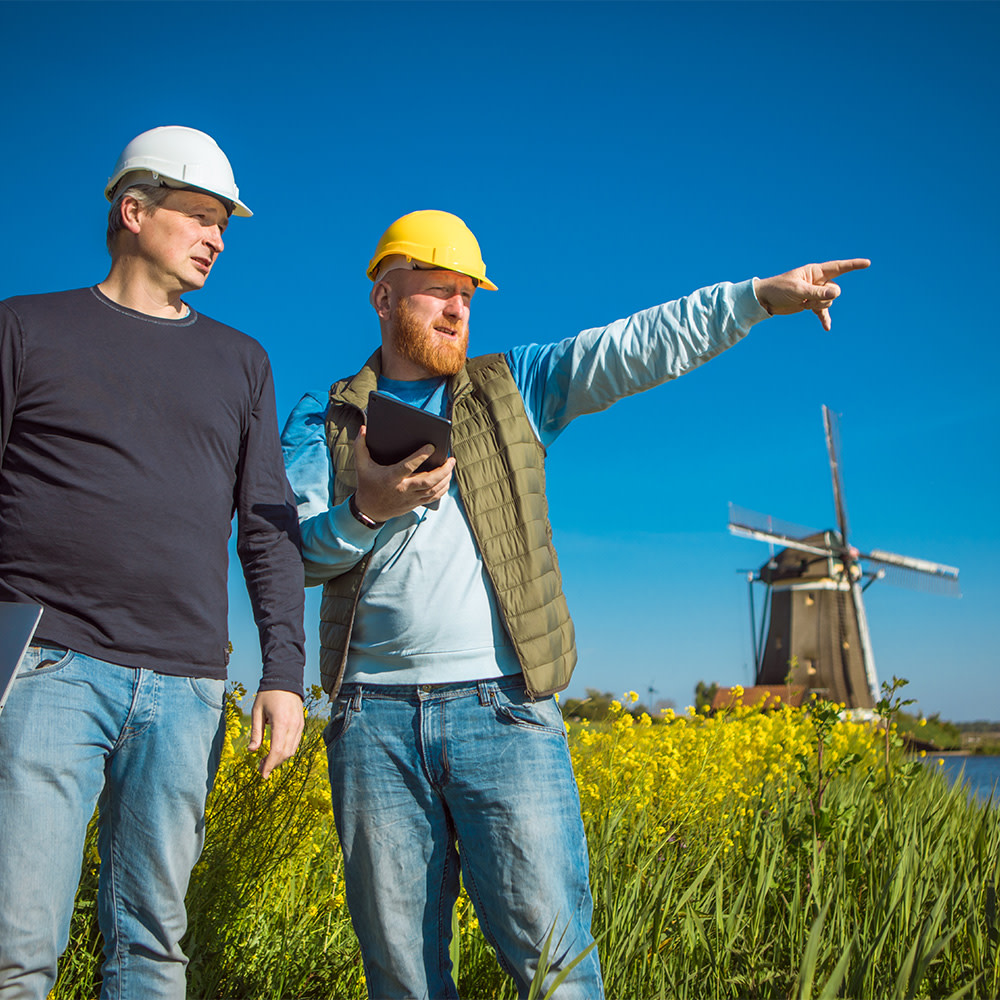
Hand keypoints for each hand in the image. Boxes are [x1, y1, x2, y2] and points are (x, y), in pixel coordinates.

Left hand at [248, 689, 304, 778]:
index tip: (262, 774)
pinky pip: (295, 742)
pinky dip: (286, 750)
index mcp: (281, 722)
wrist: (285, 679)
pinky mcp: (301, 724)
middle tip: (260, 769)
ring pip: (292, 750)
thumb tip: (252, 751)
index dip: (269, 765)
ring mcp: (299, 725)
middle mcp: (293, 725)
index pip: (277, 750)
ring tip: (266, 761)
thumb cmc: (268, 695)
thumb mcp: (257, 712)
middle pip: (285, 753)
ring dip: (280, 759)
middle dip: (273, 764)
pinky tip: (276, 751)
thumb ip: (256, 732)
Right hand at [353, 425, 455, 522]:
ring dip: (445, 478)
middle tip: (451, 459)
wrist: (369, 510)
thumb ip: (360, 445)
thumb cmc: (367, 484)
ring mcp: (410, 498)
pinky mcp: (415, 503)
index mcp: (391, 477)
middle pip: (427, 481)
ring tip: (451, 466)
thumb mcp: (361, 465)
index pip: (408, 466)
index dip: (421, 456)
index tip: (432, 446)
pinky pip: (433, 498)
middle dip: (442, 470)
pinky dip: (442, 489)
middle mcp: (403, 488)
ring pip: (433, 490)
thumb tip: (363, 428)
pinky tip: (447, 480)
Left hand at [753, 259, 869, 330]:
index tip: (867, 263)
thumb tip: (837, 293)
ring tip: (803, 304)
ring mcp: (815, 293)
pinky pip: (822, 312)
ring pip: (829, 301)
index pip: (838, 267)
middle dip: (824, 297)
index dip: (853, 265)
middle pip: (834, 290)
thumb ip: (817, 292)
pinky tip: (827, 328)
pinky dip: (824, 319)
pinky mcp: (810, 304)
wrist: (765, 299)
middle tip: (806, 298)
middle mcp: (818, 281)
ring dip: (818, 305)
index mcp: (815, 272)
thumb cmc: (779, 289)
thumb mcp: (798, 290)